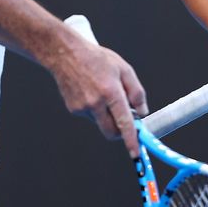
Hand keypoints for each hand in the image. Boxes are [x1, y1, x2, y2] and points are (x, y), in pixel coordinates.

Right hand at [51, 38, 147, 156]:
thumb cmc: (96, 59)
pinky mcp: (74, 109)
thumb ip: (136, 92)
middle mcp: (95, 102)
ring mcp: (82, 108)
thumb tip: (142, 112)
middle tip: (126, 120)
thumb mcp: (124, 69)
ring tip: (104, 92)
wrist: (65, 54)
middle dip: (121, 132)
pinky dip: (96, 109)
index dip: (131, 140)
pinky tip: (92, 91)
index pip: (124, 122)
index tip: (135, 153)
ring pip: (101, 123)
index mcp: (110, 91)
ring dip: (107, 115)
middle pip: (111, 131)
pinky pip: (91, 116)